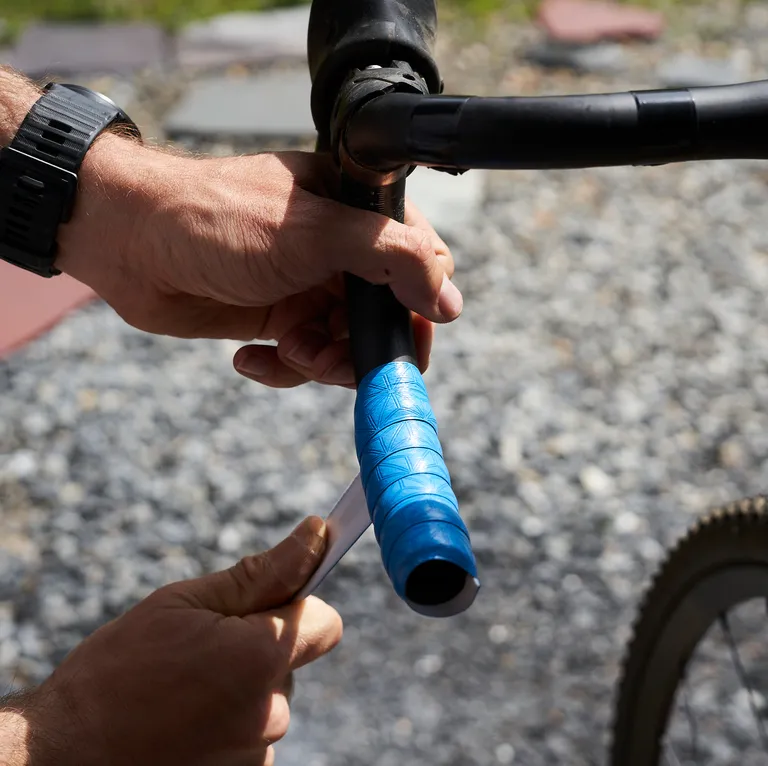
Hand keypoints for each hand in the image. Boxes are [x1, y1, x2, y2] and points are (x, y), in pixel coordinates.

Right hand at [0, 517, 340, 765]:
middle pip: (291, 659)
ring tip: (183, 688)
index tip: (265, 600)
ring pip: (269, 695)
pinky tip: (185, 720)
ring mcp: (257, 752)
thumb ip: (263, 571)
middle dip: (257, 644)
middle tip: (199, 648)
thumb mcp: (187, 602)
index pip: (323, 621)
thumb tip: (316, 533)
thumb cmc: (120, 668)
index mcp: (263, 657)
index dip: (296, 604)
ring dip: (241, 686)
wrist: (65, 753)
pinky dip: (229, 720)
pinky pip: (253, 731)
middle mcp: (272, 712)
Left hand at [58, 137, 461, 387]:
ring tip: (288, 353)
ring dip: (320, 363)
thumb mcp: (315, 232)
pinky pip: (304, 360)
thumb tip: (449, 300)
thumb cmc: (217, 220)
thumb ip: (391, 258)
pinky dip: (283, 369)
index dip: (417, 309)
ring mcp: (309, 287)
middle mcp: (340, 252)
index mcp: (358, 213)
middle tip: (328, 361)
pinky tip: (249, 359)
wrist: (130, 244)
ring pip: (346, 346)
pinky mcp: (279, 319)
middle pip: (386, 318)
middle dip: (361, 349)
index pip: (421, 266)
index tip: (394, 340)